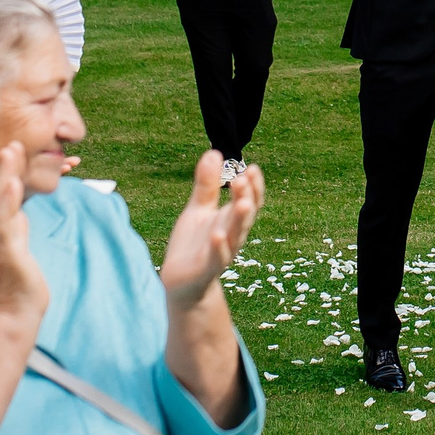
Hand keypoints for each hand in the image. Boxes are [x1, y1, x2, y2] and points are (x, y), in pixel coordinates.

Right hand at [0, 142, 50, 324]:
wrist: (17, 313)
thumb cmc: (17, 281)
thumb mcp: (16, 246)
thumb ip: (16, 227)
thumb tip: (20, 212)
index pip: (1, 196)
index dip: (7, 173)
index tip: (13, 148)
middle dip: (6, 168)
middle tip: (12, 142)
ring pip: (1, 205)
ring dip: (6, 178)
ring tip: (11, 154)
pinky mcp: (8, 253)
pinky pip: (7, 225)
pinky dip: (10, 204)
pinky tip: (15, 186)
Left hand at [159, 150, 261, 310]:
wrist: (181, 282)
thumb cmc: (194, 244)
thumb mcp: (198, 209)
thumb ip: (207, 184)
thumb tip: (214, 152)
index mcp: (231, 220)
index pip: (249, 201)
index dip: (253, 186)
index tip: (252, 168)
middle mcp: (231, 235)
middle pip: (245, 215)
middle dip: (247, 198)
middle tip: (243, 178)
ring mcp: (221, 253)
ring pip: (236, 236)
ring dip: (240, 220)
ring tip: (241, 203)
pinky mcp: (207, 269)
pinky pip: (217, 259)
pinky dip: (219, 248)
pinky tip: (217, 235)